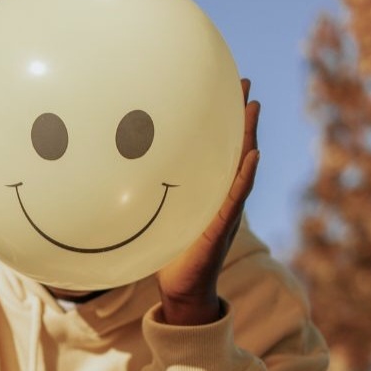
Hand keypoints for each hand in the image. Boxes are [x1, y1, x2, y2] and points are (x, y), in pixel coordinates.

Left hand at [155, 78, 259, 325]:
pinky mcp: (222, 228)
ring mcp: (226, 210)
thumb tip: (116, 166)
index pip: (216, 147)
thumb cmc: (168, 252)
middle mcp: (220, 195)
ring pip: (241, 167)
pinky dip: (246, 177)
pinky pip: (236, 199)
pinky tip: (254, 156)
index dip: (220, 119)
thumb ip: (149, 190)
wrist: (181, 290)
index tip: (222, 86)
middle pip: (234, 148)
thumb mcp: (157, 213)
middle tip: (245, 81)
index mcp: (206, 189)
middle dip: (240, 115)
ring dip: (249, 136)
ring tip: (254, 107)